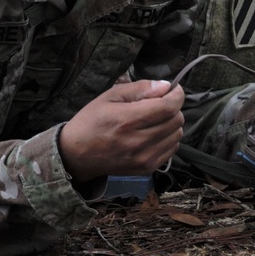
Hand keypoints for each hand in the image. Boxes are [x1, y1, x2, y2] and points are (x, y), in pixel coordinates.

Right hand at [58, 80, 184, 182]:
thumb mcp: (110, 96)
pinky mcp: (146, 169)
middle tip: (159, 104)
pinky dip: (168, 139)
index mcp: (127, 120)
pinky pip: (172, 149)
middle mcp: (138, 141)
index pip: (168, 107)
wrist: (77, 156)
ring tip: (154, 120)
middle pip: (176, 120)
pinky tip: (153, 134)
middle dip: (172, 108)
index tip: (174, 90)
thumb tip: (166, 86)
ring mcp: (144, 158)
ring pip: (177, 135)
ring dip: (171, 124)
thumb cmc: (91, 121)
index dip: (176, 95)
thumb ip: (139, 89)